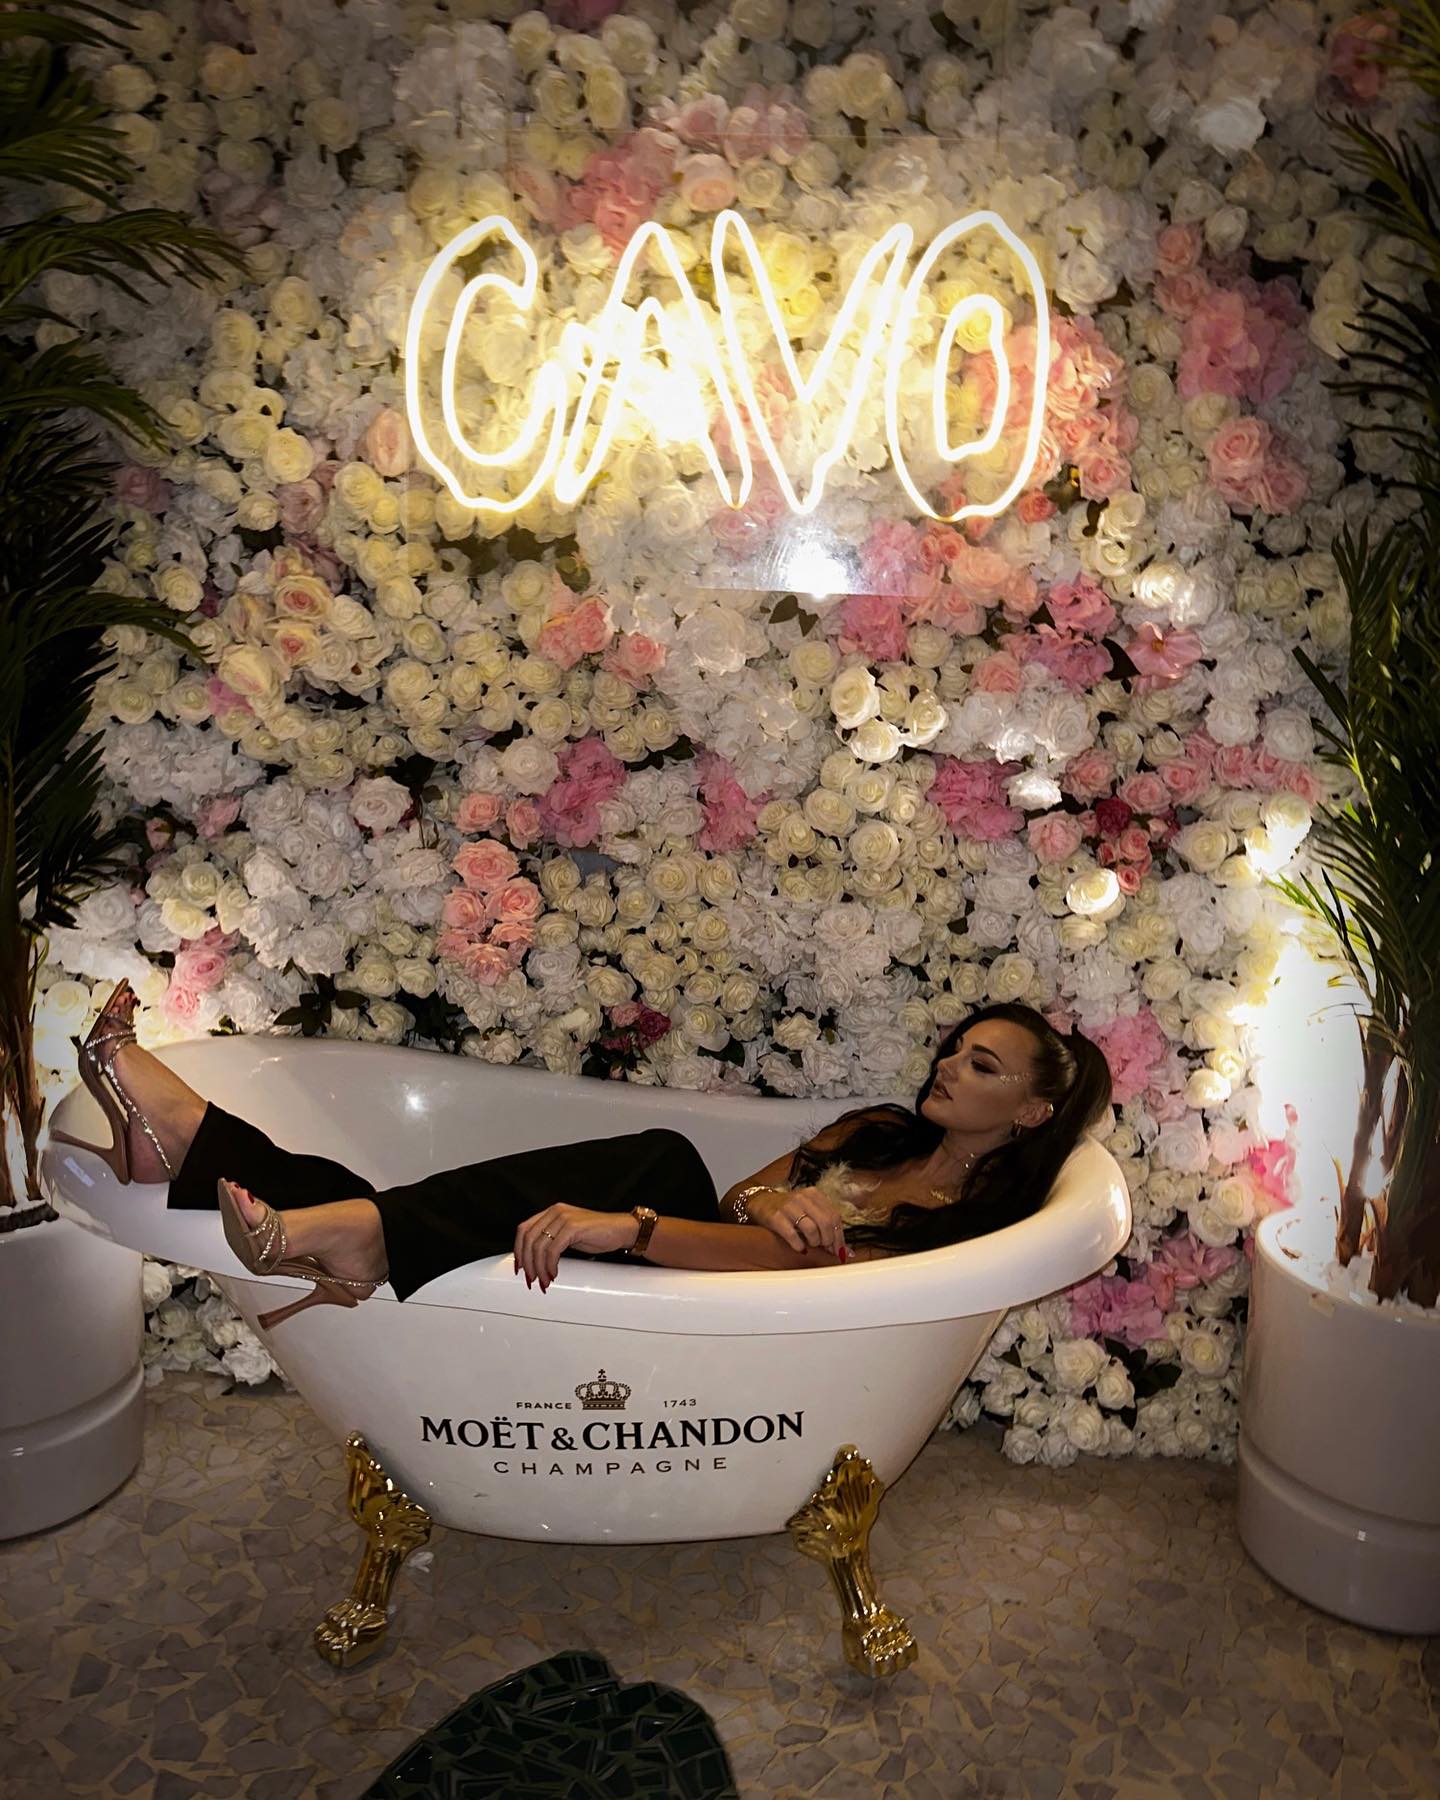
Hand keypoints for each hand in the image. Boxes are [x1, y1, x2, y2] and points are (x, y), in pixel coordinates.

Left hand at [514, 1203, 639, 1291]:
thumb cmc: (597, 1234)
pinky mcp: (573, 1227)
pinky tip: (554, 1273)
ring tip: (544, 1281)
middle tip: (531, 1279)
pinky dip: (550, 1265)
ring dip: (539, 1268)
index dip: (518, 1250)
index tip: (519, 1267)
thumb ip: (552, 1241)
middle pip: (528, 1239)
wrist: (621, 1229)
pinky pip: (553, 1250)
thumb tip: (534, 1261)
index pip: (524, 1229)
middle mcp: (555, 1212)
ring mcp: (564, 1218)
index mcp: (552, 1212)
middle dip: (527, 1263)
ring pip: (539, 1246)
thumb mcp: (568, 1235)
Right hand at [745, 1185, 846, 1259]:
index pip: (835, 1217)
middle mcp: (803, 1198)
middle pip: (826, 1223)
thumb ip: (827, 1227)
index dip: (839, 1237)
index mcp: (814, 1194)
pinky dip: (799, 1245)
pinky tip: (799, 1247)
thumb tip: (847, 1252)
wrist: (760, 1202)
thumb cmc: (789, 1211)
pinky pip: (792, 1235)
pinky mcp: (776, 1217)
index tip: (840, 1251)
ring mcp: (789, 1206)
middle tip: (824, 1249)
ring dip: (814, 1242)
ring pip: (812, 1229)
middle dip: (828, 1241)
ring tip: (810, 1245)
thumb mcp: (809, 1212)